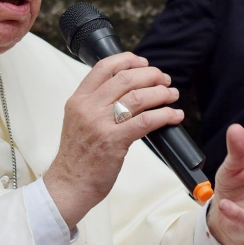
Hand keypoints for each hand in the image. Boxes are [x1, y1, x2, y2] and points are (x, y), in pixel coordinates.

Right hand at [44, 53, 183, 228]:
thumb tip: (128, 90)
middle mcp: (88, 107)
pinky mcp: (114, 141)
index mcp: (78, 100)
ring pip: (138, 97)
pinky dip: (165, 115)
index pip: (104, 67)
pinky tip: (174, 115)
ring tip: (172, 95)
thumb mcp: (78, 121)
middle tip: (164, 80)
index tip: (144, 63)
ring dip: (161, 93)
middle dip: (151, 75)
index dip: (128, 60)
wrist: (69, 184)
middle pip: (126, 78)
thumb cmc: (77, 156)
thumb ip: (96, 104)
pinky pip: (146, 120)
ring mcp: (100, 124)